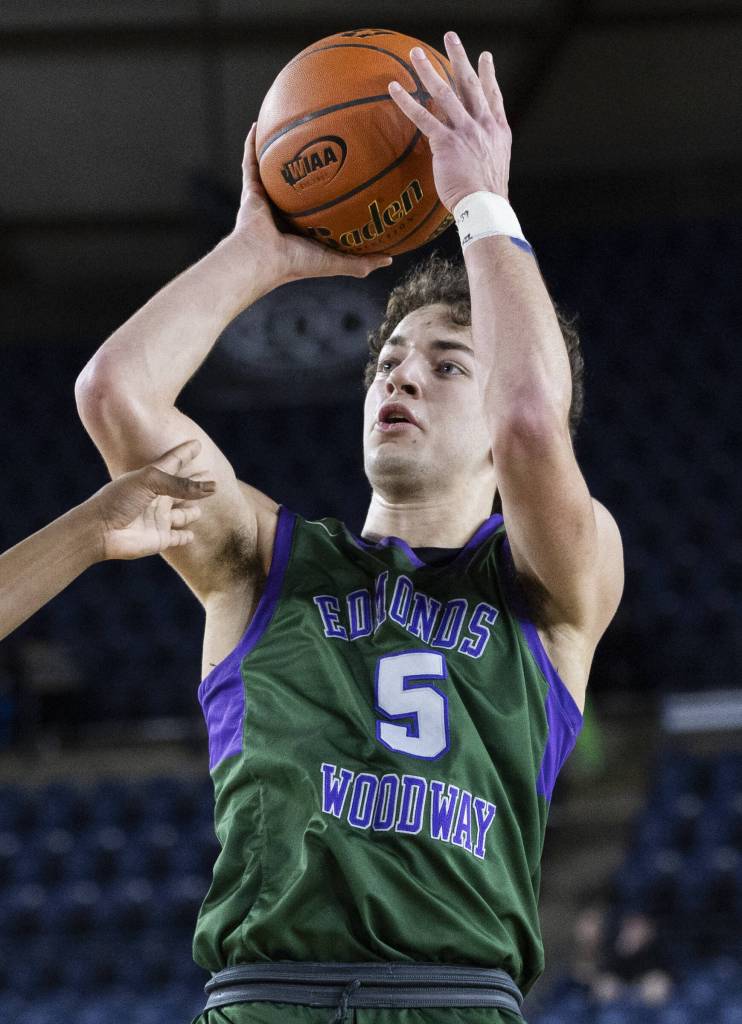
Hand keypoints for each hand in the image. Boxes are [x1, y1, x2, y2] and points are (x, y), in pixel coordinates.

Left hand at [91, 440, 215, 560]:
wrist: (100, 531)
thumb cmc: (119, 499)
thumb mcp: (150, 482)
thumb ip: (181, 484)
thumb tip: (213, 487)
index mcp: (151, 479)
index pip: (173, 462)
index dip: (185, 453)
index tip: (196, 444)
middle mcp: (156, 498)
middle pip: (180, 489)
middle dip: (194, 484)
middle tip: (211, 478)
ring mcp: (158, 519)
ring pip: (182, 515)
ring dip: (190, 512)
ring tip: (198, 508)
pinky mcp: (160, 539)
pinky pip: (177, 538)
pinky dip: (185, 537)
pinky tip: (190, 535)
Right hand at [230, 124, 391, 284]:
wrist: (263, 259)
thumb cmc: (297, 263)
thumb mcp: (336, 262)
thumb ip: (362, 262)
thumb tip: (390, 257)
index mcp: (301, 227)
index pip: (318, 206)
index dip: (330, 191)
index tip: (348, 175)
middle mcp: (283, 211)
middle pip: (298, 183)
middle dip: (309, 165)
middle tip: (326, 143)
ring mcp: (266, 199)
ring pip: (274, 169)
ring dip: (280, 149)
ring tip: (291, 126)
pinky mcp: (250, 190)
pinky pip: (251, 162)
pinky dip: (252, 144)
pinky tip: (259, 124)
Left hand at [388, 31, 510, 211]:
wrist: (485, 205)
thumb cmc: (487, 195)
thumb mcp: (495, 167)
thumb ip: (486, 153)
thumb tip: (474, 156)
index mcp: (498, 131)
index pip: (493, 96)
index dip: (488, 74)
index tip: (485, 57)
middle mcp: (483, 125)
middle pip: (469, 83)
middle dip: (459, 57)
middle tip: (450, 38)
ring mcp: (465, 131)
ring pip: (444, 92)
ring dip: (428, 70)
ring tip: (416, 53)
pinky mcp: (446, 142)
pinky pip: (422, 116)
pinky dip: (407, 101)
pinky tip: (394, 87)